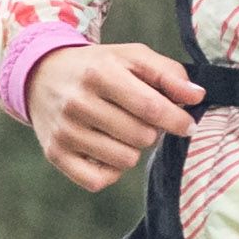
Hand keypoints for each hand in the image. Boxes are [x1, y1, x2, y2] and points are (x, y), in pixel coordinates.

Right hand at [27, 42, 199, 192]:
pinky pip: (99, 181)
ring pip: (125, 160)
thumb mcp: (131, 57)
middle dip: (151, 130)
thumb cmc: (97, 67)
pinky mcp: (55, 154)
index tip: (187, 125)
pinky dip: (110, 170)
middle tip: (139, 119)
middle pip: (142, 137)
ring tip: (120, 131)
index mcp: (99, 73)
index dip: (177, 120)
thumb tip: (197, 96)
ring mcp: (65, 131)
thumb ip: (168, 73)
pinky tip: (105, 150)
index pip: (151, 107)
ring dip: (131, 149)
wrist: (41, 74)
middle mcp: (78, 103)